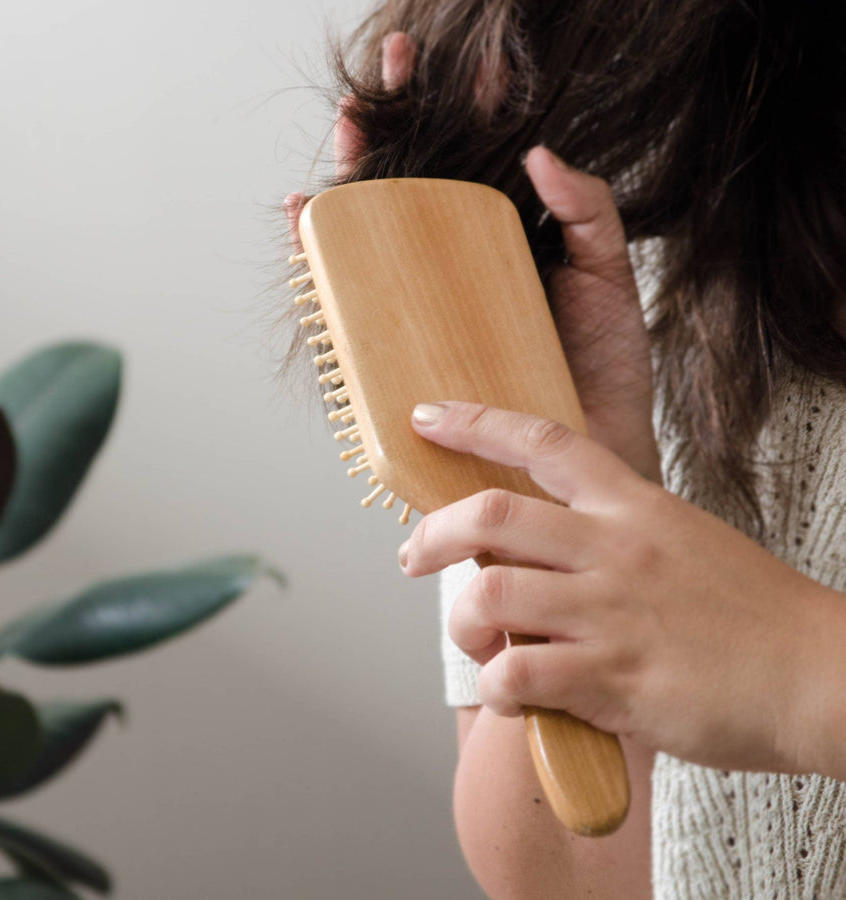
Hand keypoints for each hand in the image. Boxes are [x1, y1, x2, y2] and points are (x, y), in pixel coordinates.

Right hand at [284, 34, 659, 482]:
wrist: (580, 463)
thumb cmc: (601, 374)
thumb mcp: (608, 280)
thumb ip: (589, 212)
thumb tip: (540, 151)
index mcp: (505, 244)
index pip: (471, 165)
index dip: (456, 112)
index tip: (452, 66)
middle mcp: (457, 268)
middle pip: (412, 185)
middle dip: (397, 121)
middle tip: (391, 68)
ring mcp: (424, 306)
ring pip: (373, 231)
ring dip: (353, 173)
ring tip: (351, 124)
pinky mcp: (397, 349)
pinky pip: (347, 298)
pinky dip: (319, 257)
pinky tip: (310, 219)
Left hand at [400, 400, 840, 776]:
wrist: (823, 675)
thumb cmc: (753, 614)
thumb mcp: (683, 541)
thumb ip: (613, 535)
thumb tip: (544, 548)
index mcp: (633, 507)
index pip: (543, 442)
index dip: (476, 423)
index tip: (428, 416)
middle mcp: (615, 549)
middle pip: (492, 515)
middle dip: (433, 533)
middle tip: (413, 555)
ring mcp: (612, 613)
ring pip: (491, 595)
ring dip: (461, 624)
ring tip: (475, 643)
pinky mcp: (615, 680)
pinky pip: (519, 675)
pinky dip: (496, 687)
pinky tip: (513, 695)